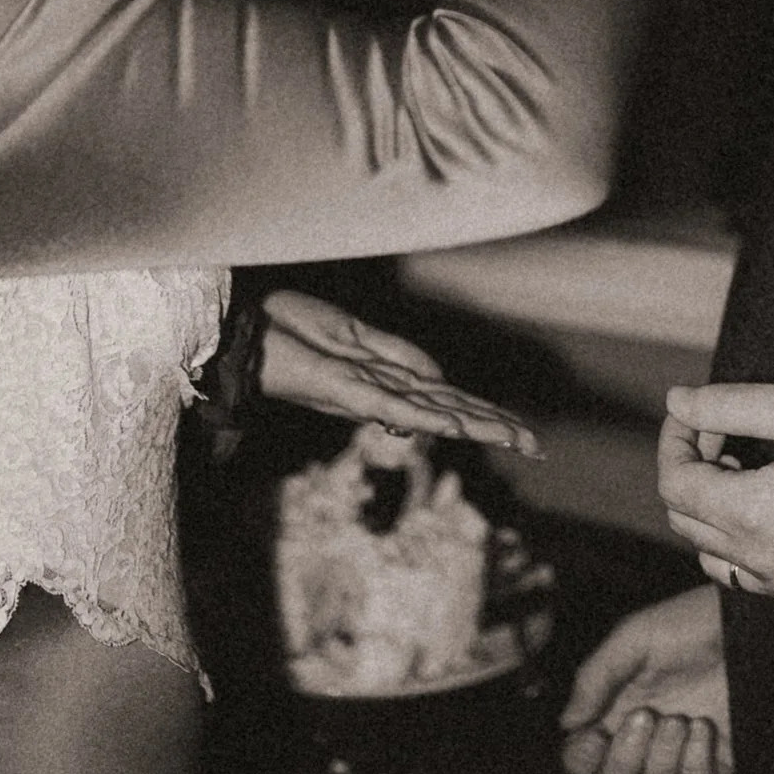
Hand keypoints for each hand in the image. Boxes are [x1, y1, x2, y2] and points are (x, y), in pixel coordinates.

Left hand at [258, 289, 536, 457]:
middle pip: (446, 409)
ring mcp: (363, 392)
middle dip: (490, 425)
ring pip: (429, 410)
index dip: (480, 411)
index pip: (442, 397)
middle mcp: (377, 391)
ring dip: (473, 424)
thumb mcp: (347, 332)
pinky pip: (392, 403)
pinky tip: (454, 426)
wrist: (238, 332)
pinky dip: (425, 415)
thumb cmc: (284, 327)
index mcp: (380, 378)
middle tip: (535, 446)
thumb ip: (393, 354)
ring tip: (513, 439)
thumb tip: (437, 379)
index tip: (516, 429)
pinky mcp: (343, 389)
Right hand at [557, 586, 731, 773]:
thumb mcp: (634, 637)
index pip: (582, 762)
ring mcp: (681, 754)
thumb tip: (568, 723)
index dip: (581, 760)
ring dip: (663, 760)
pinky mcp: (718, 761)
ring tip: (679, 719)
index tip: (595, 735)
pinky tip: (703, 728)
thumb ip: (596, 677)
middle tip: (645, 716)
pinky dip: (696, 764)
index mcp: (615, 712)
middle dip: (625, 761)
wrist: (745, 622)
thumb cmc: (687, 624)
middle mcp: (644, 741)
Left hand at [658, 383, 773, 603]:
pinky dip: (742, 542)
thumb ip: (733, 405)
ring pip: (713, 555)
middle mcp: (758, 562)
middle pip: (685, 521)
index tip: (697, 412)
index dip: (675, 439)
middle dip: (692, 469)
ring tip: (750, 471)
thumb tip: (679, 402)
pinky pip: (750, 575)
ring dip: (712, 511)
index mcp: (750, 516)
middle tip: (727, 432)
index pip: (673, 484)